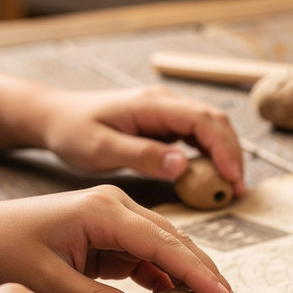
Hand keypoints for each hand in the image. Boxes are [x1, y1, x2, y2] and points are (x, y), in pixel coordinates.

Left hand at [0, 186, 241, 292]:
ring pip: (169, 248)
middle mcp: (118, 207)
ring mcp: (119, 218)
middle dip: (206, 274)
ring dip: (192, 275)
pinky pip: (152, 257)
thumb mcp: (45, 282)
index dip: (198, 273)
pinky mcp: (115, 234)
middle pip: (176, 241)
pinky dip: (169, 277)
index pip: (164, 244)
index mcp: (103, 211)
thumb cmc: (5, 250)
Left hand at [39, 84, 245, 194]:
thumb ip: (141, 155)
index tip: (232, 178)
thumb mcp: (100, 149)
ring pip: (212, 128)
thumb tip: (183, 164)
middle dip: (232, 155)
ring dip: (226, 156)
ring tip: (231, 188)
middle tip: (237, 190)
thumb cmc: (71, 131)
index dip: (223, 149)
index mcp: (150, 104)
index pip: (202, 120)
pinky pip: (199, 136)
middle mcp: (165, 102)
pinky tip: (213, 178)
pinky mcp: (167, 123)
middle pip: (215, 122)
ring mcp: (168, 111)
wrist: (54, 116)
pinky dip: (212, 156)